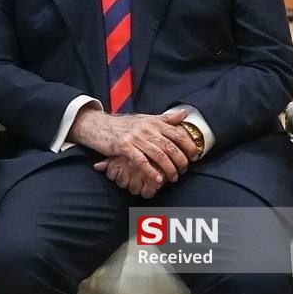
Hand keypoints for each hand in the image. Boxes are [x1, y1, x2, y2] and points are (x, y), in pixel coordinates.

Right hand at [69, 108, 194, 182]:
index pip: (177, 133)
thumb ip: (165, 119)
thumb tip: (184, 114)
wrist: (97, 125)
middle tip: (184, 170)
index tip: (195, 156)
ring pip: (158, 155)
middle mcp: (145, 128)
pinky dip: (151, 171)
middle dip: (181, 161)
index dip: (189, 146)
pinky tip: (158, 178)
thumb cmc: (122, 125)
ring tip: (173, 177)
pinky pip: (141, 161)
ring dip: (169, 169)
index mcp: (153, 121)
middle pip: (170, 147)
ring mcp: (134, 137)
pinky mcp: (123, 147)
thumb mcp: (144, 119)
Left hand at [94, 154, 163, 197]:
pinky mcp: (154, 180)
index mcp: (121, 157)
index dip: (117, 176)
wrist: (165, 146)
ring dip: (138, 188)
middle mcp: (129, 165)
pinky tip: (151, 186)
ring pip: (133, 190)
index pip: (111, 174)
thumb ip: (109, 161)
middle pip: (121, 183)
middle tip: (135, 177)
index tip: (125, 172)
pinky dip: (148, 192)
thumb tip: (96, 166)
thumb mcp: (124, 153)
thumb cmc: (143, 150)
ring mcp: (141, 173)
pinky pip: (146, 194)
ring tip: (144, 180)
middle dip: (127, 183)